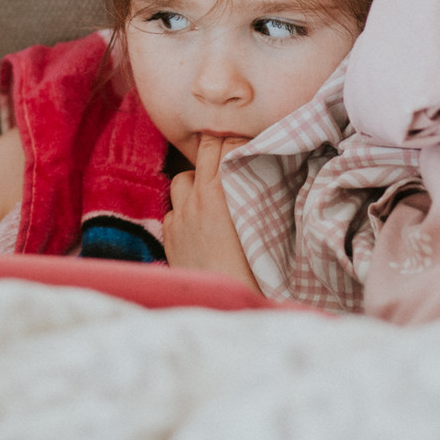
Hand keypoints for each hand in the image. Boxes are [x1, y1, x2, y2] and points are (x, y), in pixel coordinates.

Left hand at [164, 135, 258, 289]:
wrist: (228, 298)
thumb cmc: (257, 268)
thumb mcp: (267, 224)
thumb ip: (263, 193)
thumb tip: (269, 173)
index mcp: (221, 190)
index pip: (226, 143)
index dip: (239, 140)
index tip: (250, 144)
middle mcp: (196, 197)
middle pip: (203, 150)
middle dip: (217, 147)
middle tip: (233, 154)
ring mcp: (180, 216)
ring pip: (180, 179)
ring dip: (195, 180)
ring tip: (211, 191)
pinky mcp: (170, 237)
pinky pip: (172, 211)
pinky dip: (183, 210)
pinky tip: (197, 222)